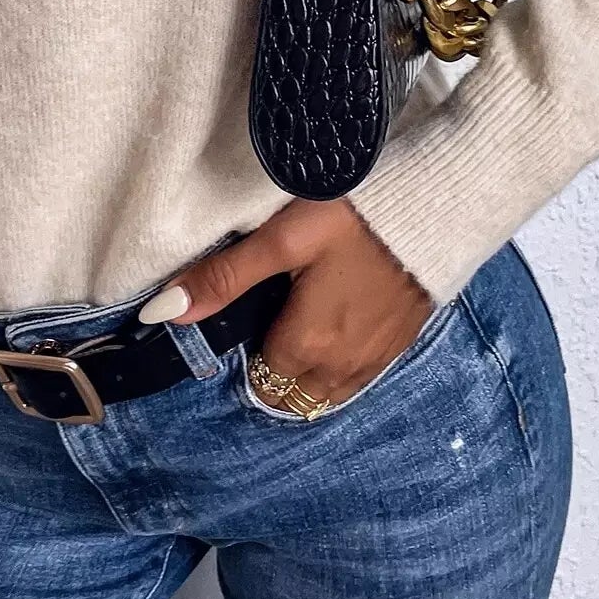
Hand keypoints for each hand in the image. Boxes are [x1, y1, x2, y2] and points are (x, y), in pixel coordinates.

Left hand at [140, 198, 437, 413]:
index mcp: (308, 346)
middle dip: (275, 374)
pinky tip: (339, 327)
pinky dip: (342, 366)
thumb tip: (161, 313)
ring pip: (330, 392)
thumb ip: (224, 278)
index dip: (246, 354)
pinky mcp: (403, 343)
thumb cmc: (354, 215)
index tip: (244, 321)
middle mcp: (344, 367)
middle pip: (295, 396)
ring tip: (300, 328)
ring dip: (309, 375)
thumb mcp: (282, 240)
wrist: (437, 203)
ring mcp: (378, 359)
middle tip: (268, 323)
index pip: (262, 381)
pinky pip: (361, 377)